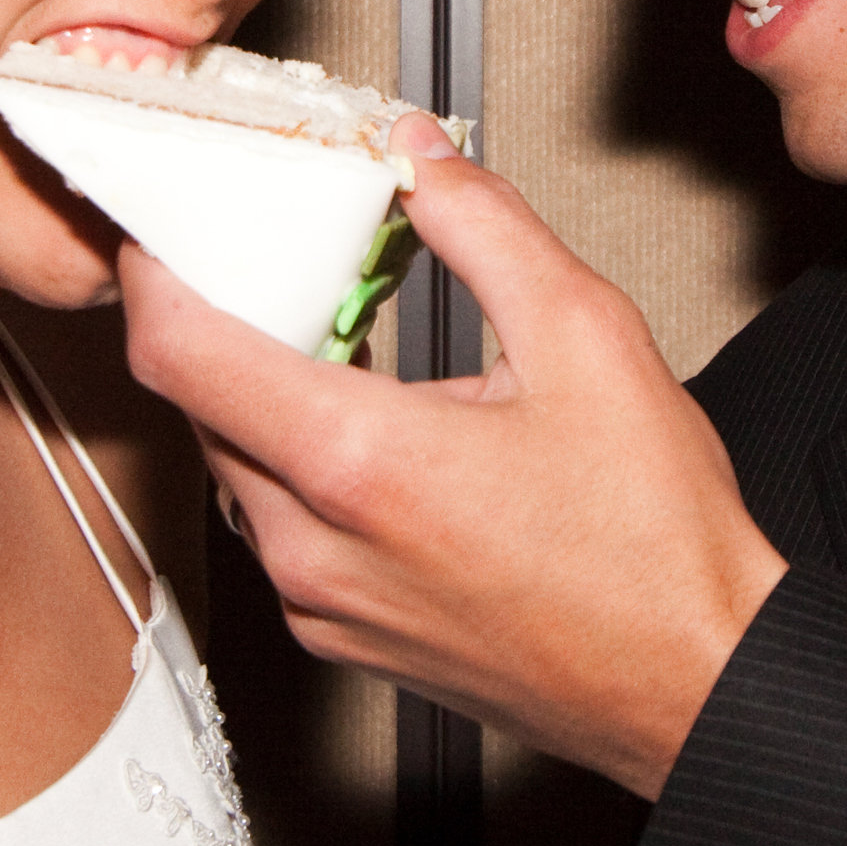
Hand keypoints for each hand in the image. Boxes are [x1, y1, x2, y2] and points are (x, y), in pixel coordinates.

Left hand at [118, 121, 784, 796]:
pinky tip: (372, 433)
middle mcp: (316, 548)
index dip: (152, 274)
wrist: (694, 685)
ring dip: (263, 398)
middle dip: (224, 325)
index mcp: (360, 465)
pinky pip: (276, 530)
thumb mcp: (586, 339)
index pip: (180, 352)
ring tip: (340, 345)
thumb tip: (419, 161)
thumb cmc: (654, 544)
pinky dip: (298, 468)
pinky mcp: (340, 638)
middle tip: (277, 267)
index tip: (164, 231)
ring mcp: (320, 605)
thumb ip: (484, 228)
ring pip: (235, 469)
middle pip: (199, 406)